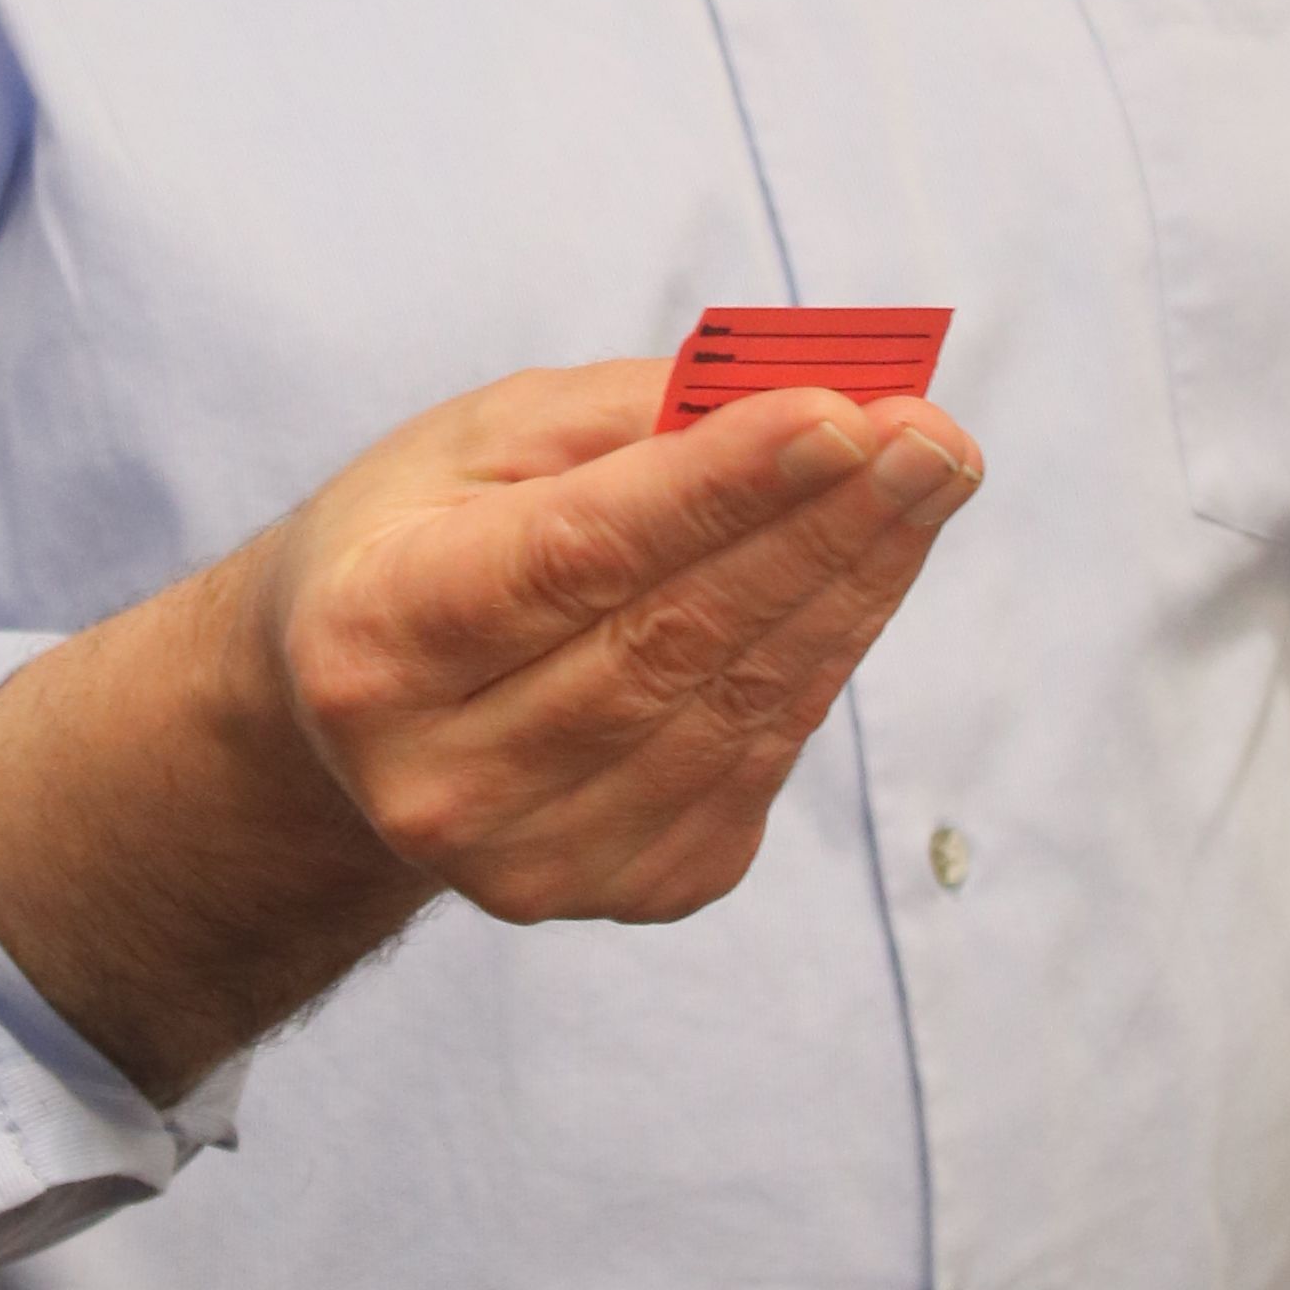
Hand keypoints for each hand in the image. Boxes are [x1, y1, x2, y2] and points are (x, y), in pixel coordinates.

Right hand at [0, 361, 983, 1096]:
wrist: (356, 717)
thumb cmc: (428, 540)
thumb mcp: (482, 441)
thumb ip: (630, 417)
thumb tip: (815, 400)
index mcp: (373, 638)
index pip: (574, 558)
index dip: (718, 488)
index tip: (845, 413)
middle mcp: (440, 775)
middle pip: (672, 639)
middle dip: (825, 525)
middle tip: (933, 438)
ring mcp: (533, 857)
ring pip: (737, 706)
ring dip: (854, 584)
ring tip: (926, 481)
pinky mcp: (627, 888)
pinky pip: (761, 759)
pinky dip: (827, 653)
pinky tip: (865, 570)